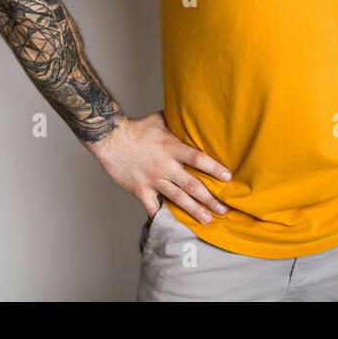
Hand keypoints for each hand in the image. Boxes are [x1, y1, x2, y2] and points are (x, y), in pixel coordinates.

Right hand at [91, 111, 233, 224]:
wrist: (110, 139)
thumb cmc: (136, 128)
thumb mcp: (160, 119)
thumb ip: (177, 121)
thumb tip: (192, 111)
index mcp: (172, 148)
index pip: (198, 159)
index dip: (214, 168)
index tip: (228, 177)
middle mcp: (165, 167)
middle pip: (192, 185)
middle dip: (210, 199)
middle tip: (224, 209)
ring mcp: (153, 180)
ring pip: (178, 199)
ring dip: (194, 210)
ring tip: (207, 220)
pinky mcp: (140, 190)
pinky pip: (153, 207)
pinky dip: (162, 217)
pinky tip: (171, 226)